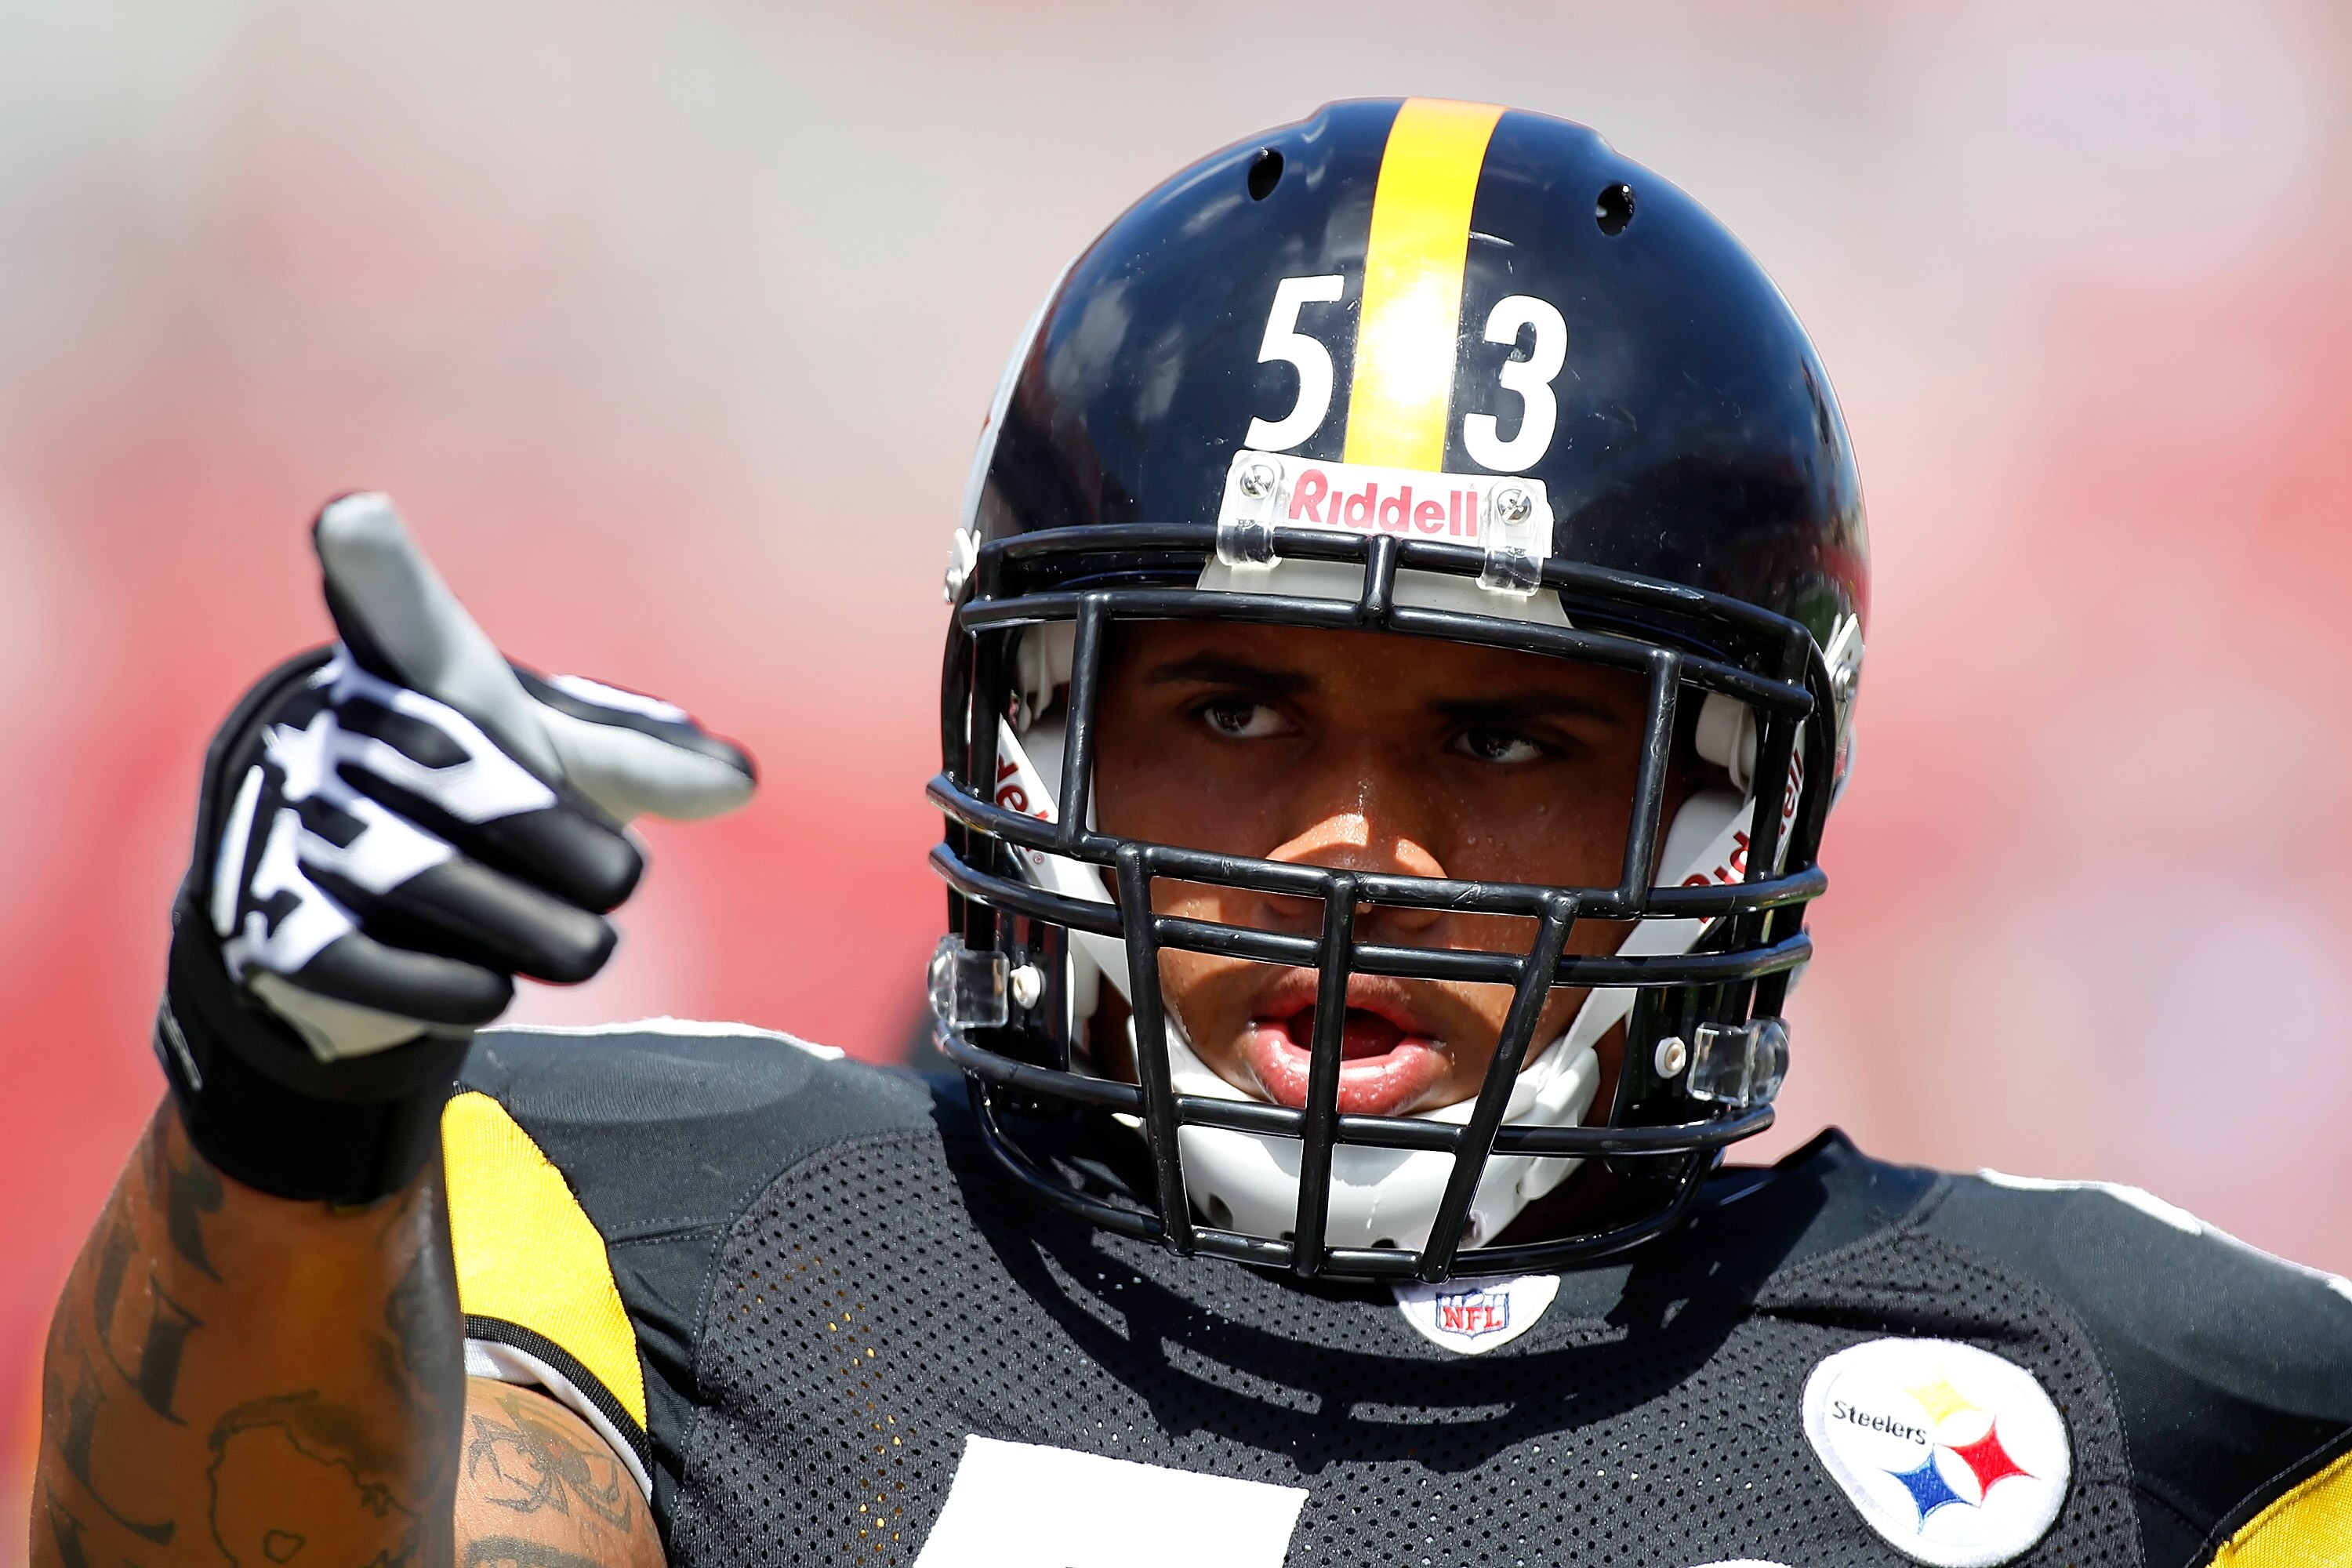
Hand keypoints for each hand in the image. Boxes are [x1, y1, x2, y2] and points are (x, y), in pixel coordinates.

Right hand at [158, 492, 755, 1198]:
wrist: (337, 908)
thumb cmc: (472, 801)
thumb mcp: (557, 764)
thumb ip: (642, 763)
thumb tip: (740, 784)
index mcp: (415, 674)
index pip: (400, 612)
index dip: (379, 567)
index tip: (356, 518)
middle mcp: (338, 733)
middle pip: (489, 792)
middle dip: (577, 856)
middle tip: (619, 882)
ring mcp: (294, 823)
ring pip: (444, 886)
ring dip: (543, 934)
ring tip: (578, 942)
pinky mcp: (272, 923)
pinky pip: (386, 967)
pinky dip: (461, 989)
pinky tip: (487, 984)